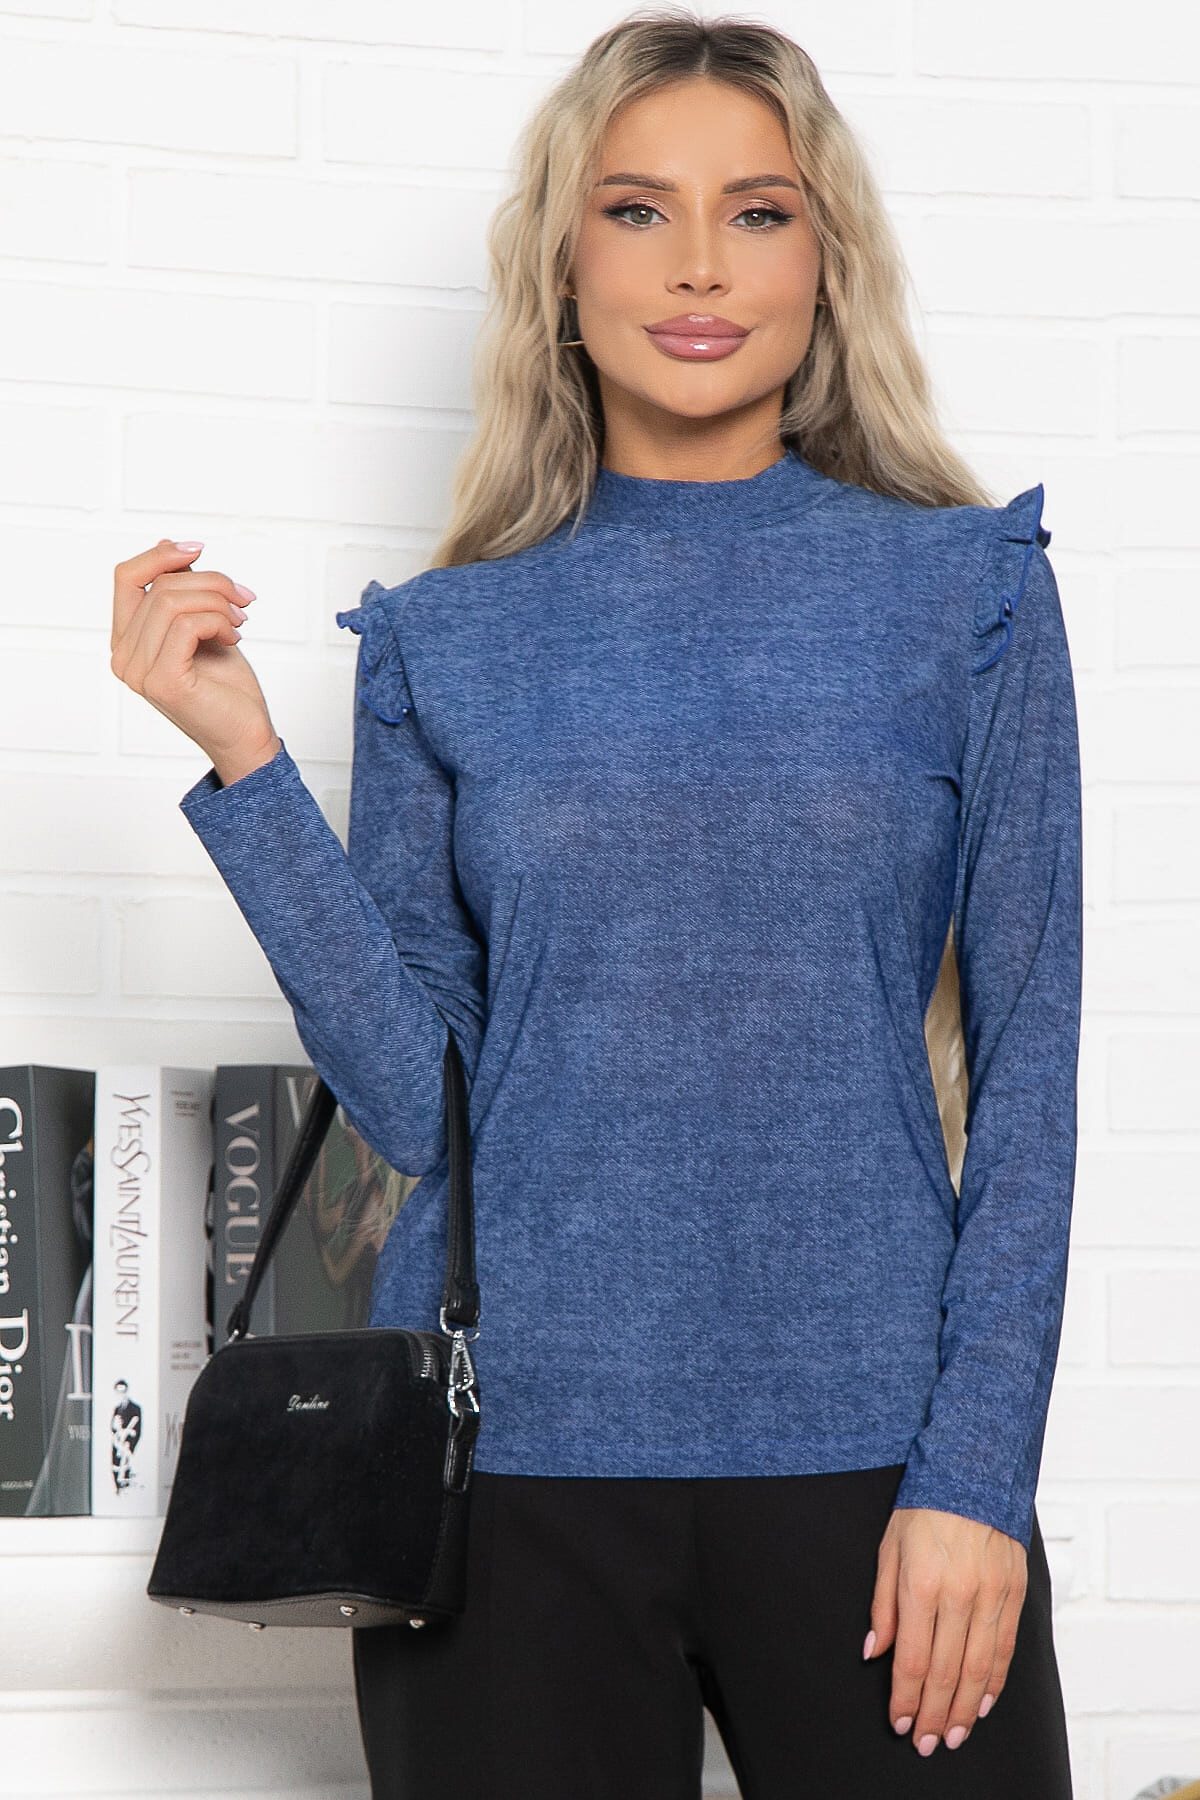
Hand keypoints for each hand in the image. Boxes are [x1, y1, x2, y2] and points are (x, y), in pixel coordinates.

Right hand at [111, 539, 280, 783]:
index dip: (161, 555)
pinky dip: (218, 622)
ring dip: (219, 602)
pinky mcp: (162, 681)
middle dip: (211, 583)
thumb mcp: (203, 626)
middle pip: (161, 586)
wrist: (245, 735)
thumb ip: (183, 594)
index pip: (126, 577)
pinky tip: (233, 638)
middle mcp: (124, 656)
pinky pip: (187, 625)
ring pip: (173, 601)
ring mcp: (139, 671)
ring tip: (239, 622)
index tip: (199, 550)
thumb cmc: (226, 687)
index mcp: (127, 640)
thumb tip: (170, 547)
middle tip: (243, 600)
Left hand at [863, 1505, 1027, 1755]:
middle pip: (945, 1672)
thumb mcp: (888, 1549)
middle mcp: (959, 1594)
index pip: (911, 1658)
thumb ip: (882, 1605)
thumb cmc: (924, 1508)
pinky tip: (981, 1704)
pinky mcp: (1015, 1592)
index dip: (904, 1697)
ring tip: (952, 1735)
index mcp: (921, 1584)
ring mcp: (991, 1595)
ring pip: (978, 1669)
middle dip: (932, 1714)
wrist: (973, 1471)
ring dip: (963, 1709)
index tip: (898, 1722)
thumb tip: (873, 1651)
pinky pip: (1005, 1649)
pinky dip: (994, 1682)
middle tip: (925, 1743)